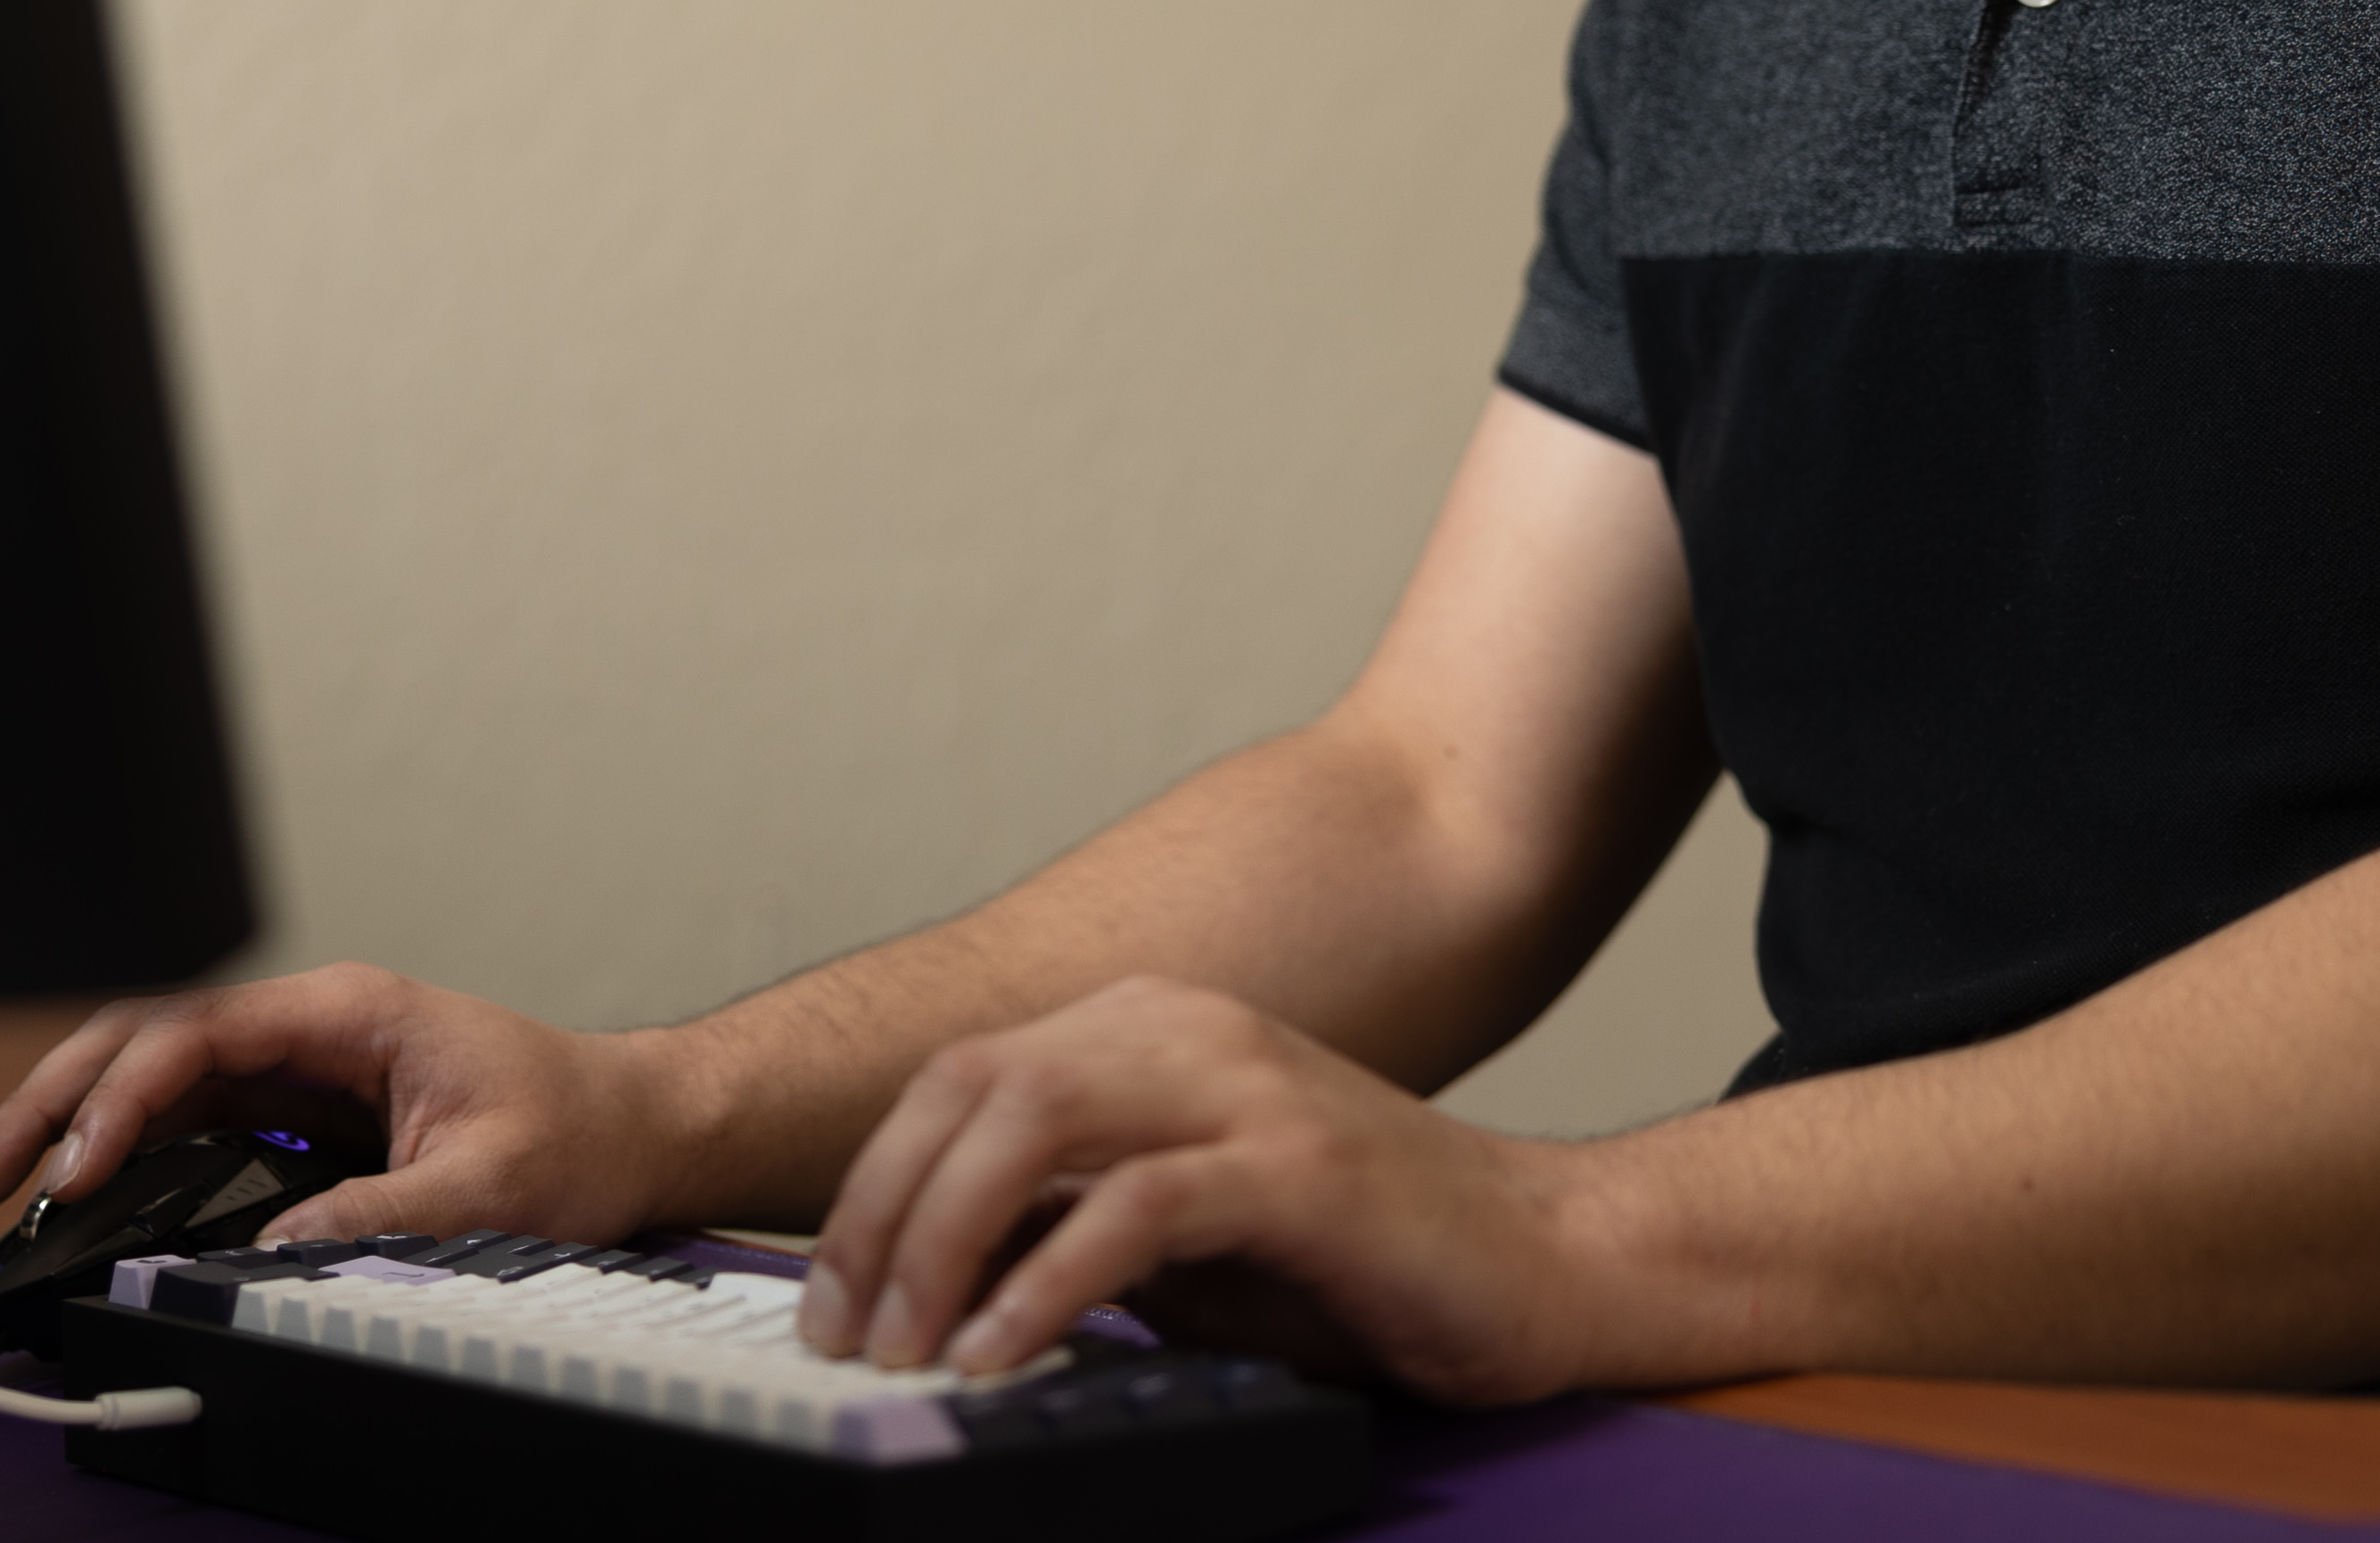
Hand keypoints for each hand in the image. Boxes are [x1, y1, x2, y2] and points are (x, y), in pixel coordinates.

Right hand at [0, 961, 695, 1245]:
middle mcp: (306, 1029)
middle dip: (54, 1101)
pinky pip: (187, 1120)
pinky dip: (120, 1153)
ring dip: (70, 1127)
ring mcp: (296, 1067)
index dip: (120, 1099)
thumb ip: (378, 1217)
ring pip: (152, 1078)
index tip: (75, 1171)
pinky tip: (74, 1197)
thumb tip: (273, 1252)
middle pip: (147, 1041)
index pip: (196, 1035)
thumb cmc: (577, 1130)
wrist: (633, 1128)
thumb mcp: (489, 1184)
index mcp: (345, 1012)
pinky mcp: (296, 1112)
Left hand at [795, 977, 1593, 1405]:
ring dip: (944, 1241)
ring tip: (910, 1350)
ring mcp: (1244, 1087)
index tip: (832, 1301)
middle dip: (882, 1215)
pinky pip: (1136, 1206)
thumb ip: (1066, 1222)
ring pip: (1033, 1119)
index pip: (960, 1079)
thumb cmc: (1362, 1260)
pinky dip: (1050, 1280)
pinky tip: (1006, 1350)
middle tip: (846, 1337)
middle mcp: (1185, 1030)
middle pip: (972, 1087)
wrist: (1548, 1259)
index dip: (873, 1186)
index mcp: (1148, 1030)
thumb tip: (928, 1274)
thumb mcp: (1181, 1239)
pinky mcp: (1298, 1168)